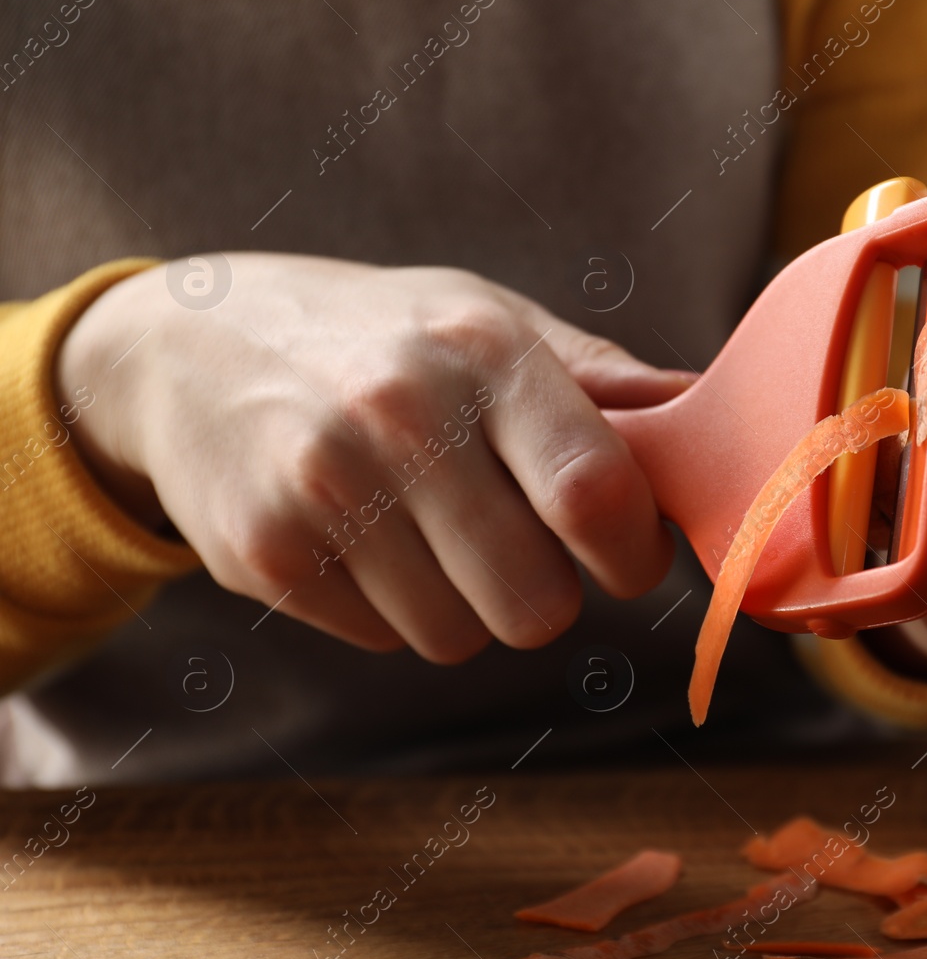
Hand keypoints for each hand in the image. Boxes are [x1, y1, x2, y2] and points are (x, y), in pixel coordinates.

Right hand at [57, 254, 689, 661]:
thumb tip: (708, 414)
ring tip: (429, 527)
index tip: (628, 555)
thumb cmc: (378, 335)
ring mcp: (322, 489)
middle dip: (548, 593)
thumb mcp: (487, 317)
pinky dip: (393, 608)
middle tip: (520, 544)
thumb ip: (600, 377)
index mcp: (482, 353)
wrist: (187, 345)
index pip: (595, 495)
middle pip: (535, 603)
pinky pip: (386, 640)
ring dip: (467, 603)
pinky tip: (363, 536)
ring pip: (461, 637)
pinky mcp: (264, 554)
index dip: (633, 553)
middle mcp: (400, 417)